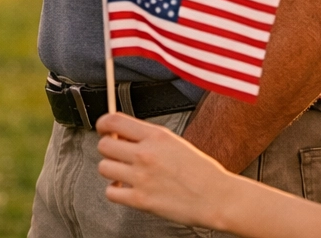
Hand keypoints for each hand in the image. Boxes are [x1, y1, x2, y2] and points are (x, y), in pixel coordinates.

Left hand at [95, 113, 235, 228]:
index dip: (102, 124)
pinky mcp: (141, 200)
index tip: (103, 129)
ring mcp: (142, 177)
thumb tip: (121, 134)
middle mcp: (145, 154)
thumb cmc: (201, 171)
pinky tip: (126, 189)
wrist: (218, 198)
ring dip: (112, 171)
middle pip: (104, 145)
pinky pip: (111, 192)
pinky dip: (116, 192)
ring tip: (124, 174)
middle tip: (117, 154)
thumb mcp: (174, 142)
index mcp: (155, 136)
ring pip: (103, 167)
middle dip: (108, 149)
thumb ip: (147, 137)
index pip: (113, 121)